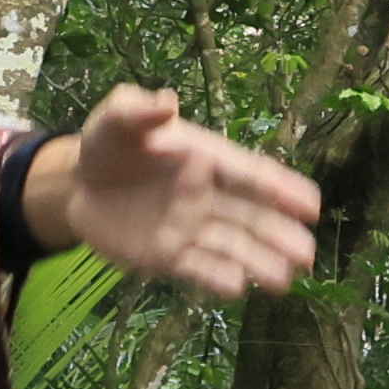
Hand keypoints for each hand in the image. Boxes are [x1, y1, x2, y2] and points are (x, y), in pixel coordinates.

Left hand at [31, 88, 321, 301]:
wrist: (76, 185)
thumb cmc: (106, 144)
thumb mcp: (116, 119)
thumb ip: (137, 110)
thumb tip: (166, 101)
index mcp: (205, 159)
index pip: (250, 174)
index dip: (282, 188)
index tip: (312, 205)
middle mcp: (207, 196)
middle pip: (252, 217)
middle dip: (281, 235)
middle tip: (308, 255)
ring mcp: (191, 228)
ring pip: (233, 247)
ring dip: (259, 263)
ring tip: (284, 280)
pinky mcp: (170, 256)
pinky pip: (200, 269)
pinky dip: (219, 278)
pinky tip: (238, 287)